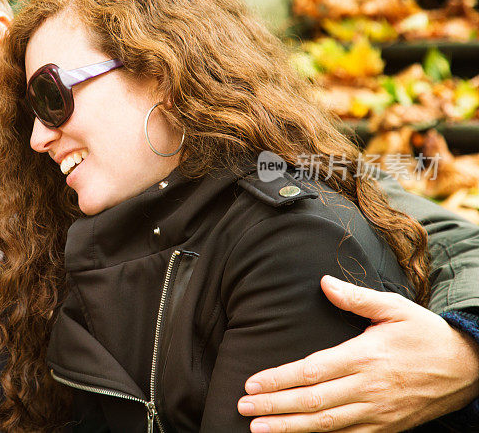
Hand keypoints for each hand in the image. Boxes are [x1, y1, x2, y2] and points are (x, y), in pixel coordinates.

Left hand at [237, 275, 478, 431]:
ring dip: (290, 428)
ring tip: (259, 429)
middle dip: (275, 406)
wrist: (468, 368)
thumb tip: (323, 282)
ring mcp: (377, 412)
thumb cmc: (425, 334)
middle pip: (312, 401)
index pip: (312, 371)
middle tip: (244, 407)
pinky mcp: (386, 428)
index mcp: (364, 356)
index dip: (279, 379)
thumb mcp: (395, 308)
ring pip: (326, 425)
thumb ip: (356, 298)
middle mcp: (367, 388)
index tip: (252, 382)